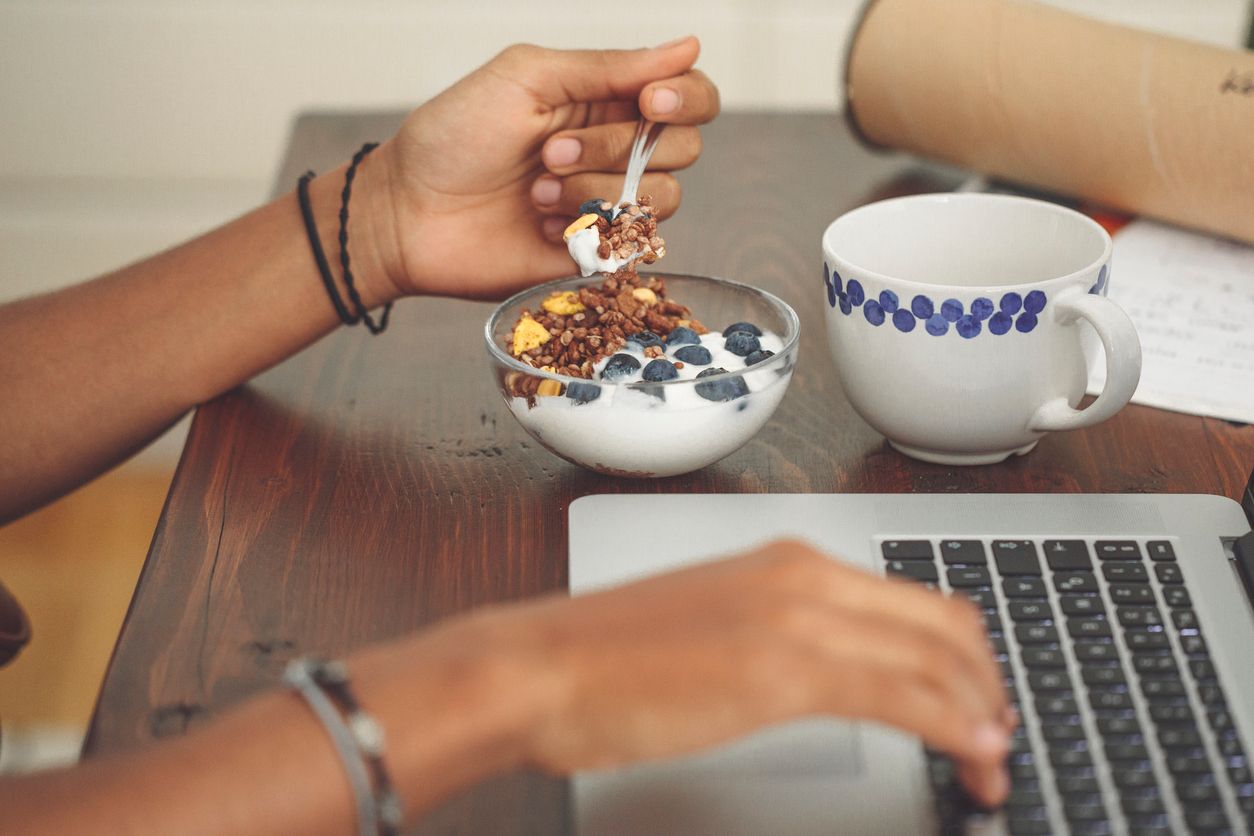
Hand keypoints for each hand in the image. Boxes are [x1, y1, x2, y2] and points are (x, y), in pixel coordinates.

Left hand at [366, 37, 718, 300]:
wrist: (408, 214)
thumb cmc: (454, 137)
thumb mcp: (528, 78)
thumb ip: (609, 67)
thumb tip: (689, 47)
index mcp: (607, 101)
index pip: (692, 96)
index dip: (684, 98)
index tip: (648, 101)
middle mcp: (618, 152)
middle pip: (683, 148)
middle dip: (616, 148)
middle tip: (549, 151)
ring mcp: (610, 205)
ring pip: (663, 198)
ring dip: (596, 190)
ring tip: (536, 191)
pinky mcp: (598, 254)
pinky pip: (632, 244)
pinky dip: (587, 230)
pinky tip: (540, 225)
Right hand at [487, 540, 1014, 806]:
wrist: (540, 667)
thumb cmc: (605, 657)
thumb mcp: (712, 630)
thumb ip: (776, 636)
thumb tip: (824, 671)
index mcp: (786, 562)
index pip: (912, 600)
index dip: (962, 654)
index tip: (977, 697)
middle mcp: (803, 575)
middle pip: (940, 624)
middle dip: (985, 684)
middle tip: (998, 734)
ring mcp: (796, 618)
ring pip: (933, 659)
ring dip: (978, 712)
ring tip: (991, 760)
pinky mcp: (784, 670)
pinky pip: (901, 695)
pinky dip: (952, 726)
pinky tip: (970, 755)